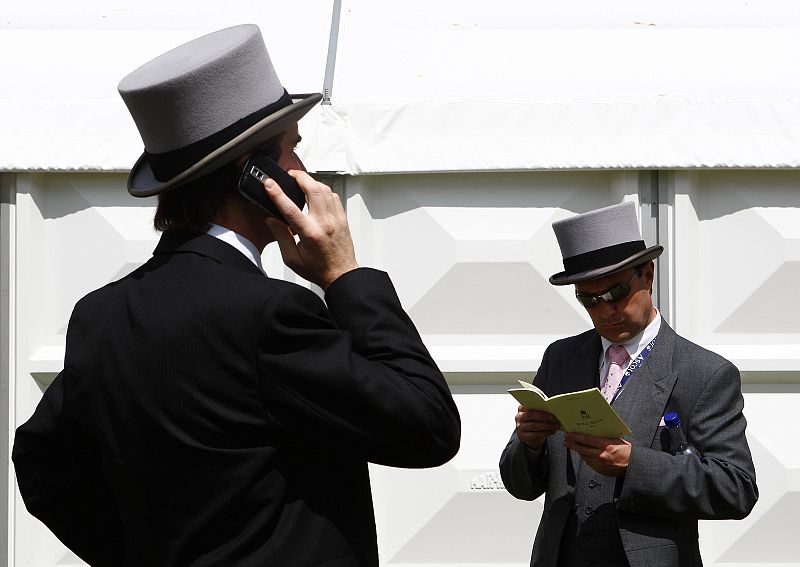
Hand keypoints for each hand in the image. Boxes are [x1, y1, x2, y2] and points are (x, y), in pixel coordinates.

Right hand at [264, 170, 358, 288]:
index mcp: (310, 234)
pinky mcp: (342, 218)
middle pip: (312, 189)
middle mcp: (324, 223)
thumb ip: (280, 236)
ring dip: (312, 182)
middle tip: (290, 174)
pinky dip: (323, 190)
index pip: (290, 208)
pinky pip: (333, 196)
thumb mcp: (292, 258)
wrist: (341, 275)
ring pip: (325, 189)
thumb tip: (271, 220)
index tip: (269, 184)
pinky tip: (316, 193)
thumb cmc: (319, 269)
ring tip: (301, 182)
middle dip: (299, 176)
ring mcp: (336, 219)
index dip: (277, 193)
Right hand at [515, 406, 559, 449]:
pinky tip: (552, 431)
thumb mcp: (535, 415)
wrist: (530, 436)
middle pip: (530, 415)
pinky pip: (535, 435)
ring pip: (533, 425)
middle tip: (554, 418)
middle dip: (543, 416)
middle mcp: (519, 417)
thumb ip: (540, 410)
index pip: (527, 404)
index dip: (537, 405)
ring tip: (556, 425)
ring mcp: (519, 427)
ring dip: (547, 425)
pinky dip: (545, 433)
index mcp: (521, 409)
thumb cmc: (535, 422)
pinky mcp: (523, 436)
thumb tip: (553, 409)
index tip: (549, 406)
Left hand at [564, 432, 630, 476]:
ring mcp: (599, 464)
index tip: (569, 434)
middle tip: (566, 440)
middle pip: (582, 449)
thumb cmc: (626, 451)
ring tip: (573, 446)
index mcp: (605, 446)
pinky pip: (589, 463)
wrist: (633, 466)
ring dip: (578, 450)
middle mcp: (601, 455)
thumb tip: (592, 432)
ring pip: (584, 456)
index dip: (576, 436)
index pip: (586, 440)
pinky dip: (585, 457)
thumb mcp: (616, 440)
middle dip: (572, 444)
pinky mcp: (600, 470)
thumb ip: (604, 437)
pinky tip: (583, 453)